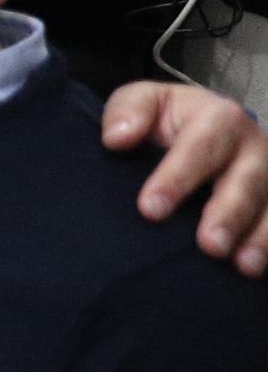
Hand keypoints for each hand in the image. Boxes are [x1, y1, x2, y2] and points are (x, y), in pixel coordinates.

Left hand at [103, 80, 267, 275]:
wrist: (208, 127)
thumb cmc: (169, 119)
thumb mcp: (145, 102)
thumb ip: (128, 111)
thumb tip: (117, 137)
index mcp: (220, 117)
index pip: (200, 147)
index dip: (177, 178)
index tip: (150, 210)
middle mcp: (253, 148)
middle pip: (246, 181)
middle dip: (229, 214)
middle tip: (210, 245)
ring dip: (261, 236)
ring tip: (244, 264)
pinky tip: (257, 269)